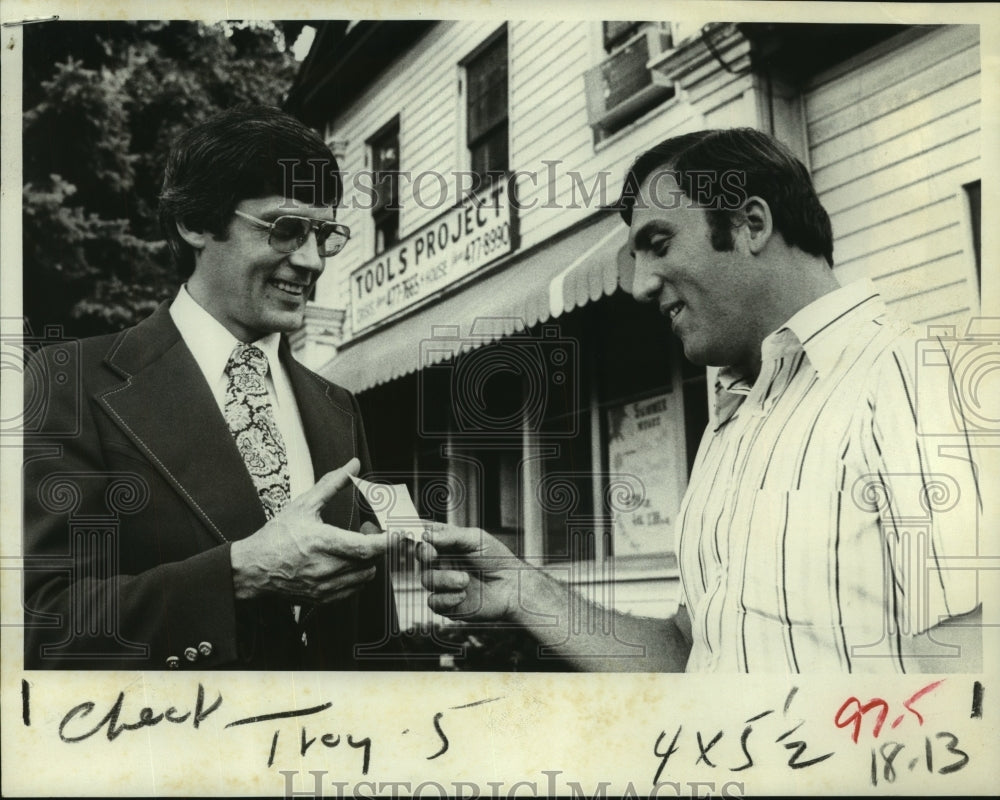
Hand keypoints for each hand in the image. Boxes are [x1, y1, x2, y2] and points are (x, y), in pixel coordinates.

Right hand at [230, 458, 390, 603]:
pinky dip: (356, 576)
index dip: (388, 542)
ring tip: (354, 546)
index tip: (399, 534)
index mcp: (323, 542)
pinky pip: (353, 590)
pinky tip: (345, 562)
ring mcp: (325, 586)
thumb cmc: (277, 536)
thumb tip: (352, 465)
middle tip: (366, 529)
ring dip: (367, 561)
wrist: (253, 568)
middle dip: (376, 544)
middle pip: (370, 561)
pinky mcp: (323, 599)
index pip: (367, 547)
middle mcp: (326, 568)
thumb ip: (332, 483)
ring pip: (365, 577)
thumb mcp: (304, 504)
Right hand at [416, 524, 524, 621]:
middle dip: (424, 554)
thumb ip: (450, 536)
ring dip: (445, 578)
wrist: (513, 588)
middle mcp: (444, 562)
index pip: (427, 536)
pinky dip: (447, 598)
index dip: (421, 535)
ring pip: (426, 579)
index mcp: (449, 544)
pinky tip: (463, 595)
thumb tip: (426, 535)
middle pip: (421, 556)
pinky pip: (434, 602)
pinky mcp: (448, 604)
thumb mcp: (477, 539)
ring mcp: (444, 583)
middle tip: (433, 554)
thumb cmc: (498, 561)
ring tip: (465, 579)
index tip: (423, 536)